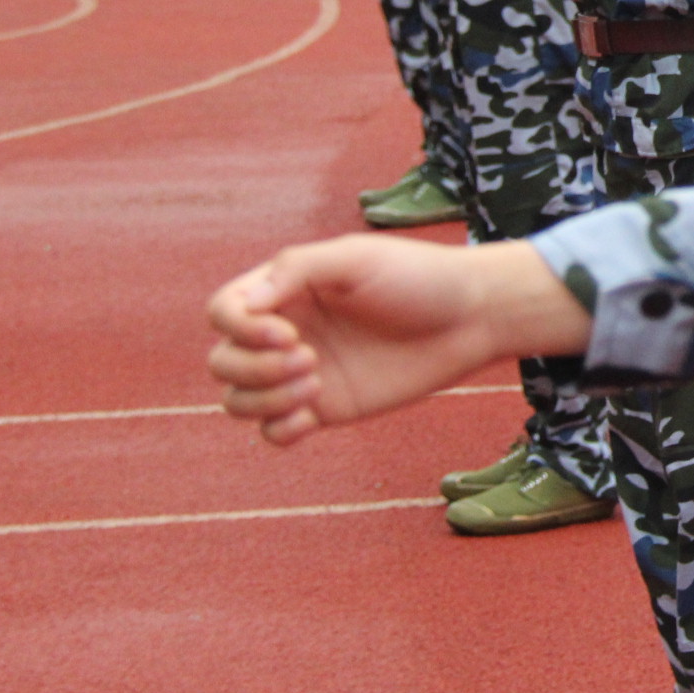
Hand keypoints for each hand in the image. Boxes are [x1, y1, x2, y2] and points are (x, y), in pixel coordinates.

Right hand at [207, 236, 591, 445]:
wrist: (471, 318)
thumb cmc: (417, 278)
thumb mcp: (356, 259)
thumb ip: (297, 270)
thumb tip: (244, 305)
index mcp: (286, 289)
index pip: (223, 311)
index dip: (238, 328)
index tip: (287, 333)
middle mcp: (285, 330)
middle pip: (222, 361)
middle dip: (253, 366)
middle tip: (310, 359)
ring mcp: (301, 372)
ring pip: (238, 399)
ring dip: (262, 399)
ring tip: (314, 386)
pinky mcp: (325, 407)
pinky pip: (273, 432)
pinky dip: (279, 430)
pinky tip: (312, 416)